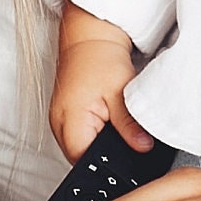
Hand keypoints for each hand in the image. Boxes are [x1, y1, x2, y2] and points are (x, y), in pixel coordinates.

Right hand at [51, 8, 155, 158]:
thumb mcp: (121, 93)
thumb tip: (142, 147)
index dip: (106, 163)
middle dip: (104, 155)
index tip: (126, 157)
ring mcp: (59, 120)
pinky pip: (79, 135)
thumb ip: (130, 125)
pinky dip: (94, 133)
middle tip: (124, 140)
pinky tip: (106, 122)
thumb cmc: (99, 57)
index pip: (84, 161)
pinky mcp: (65, 116)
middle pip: (80, 157)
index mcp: (69, 119)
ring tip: (114, 126)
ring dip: (98, 144)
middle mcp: (59, 123)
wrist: (90, 37)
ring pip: (80, 147)